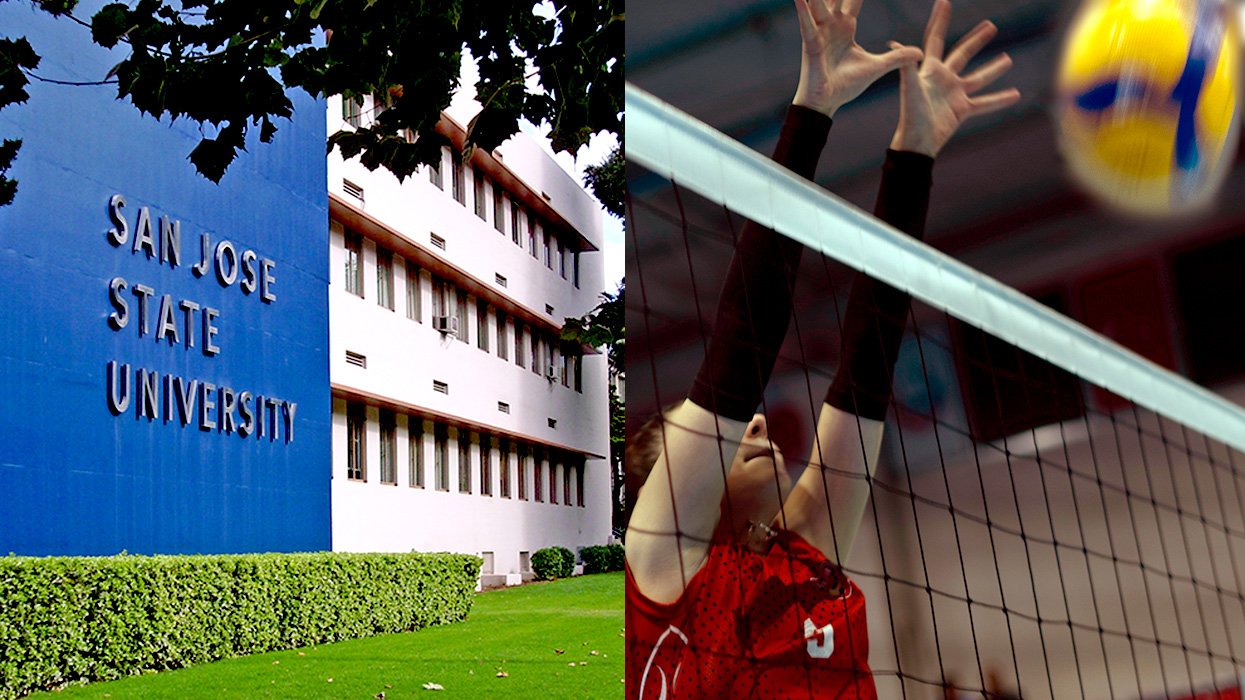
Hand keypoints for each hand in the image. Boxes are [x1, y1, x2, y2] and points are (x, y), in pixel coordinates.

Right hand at [793, 0, 922, 117]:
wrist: (827, 103)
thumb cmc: (846, 86)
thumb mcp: (877, 67)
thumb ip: (897, 58)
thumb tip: (920, 53)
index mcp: (846, 27)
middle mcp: (831, 25)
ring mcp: (819, 32)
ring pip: (819, 3)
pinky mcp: (810, 43)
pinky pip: (806, 23)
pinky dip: (803, 9)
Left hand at [889, 0, 1019, 156]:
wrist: (916, 142)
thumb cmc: (910, 115)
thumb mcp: (909, 87)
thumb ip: (906, 65)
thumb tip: (893, 42)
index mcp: (929, 70)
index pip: (935, 39)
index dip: (940, 21)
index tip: (944, 2)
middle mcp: (943, 79)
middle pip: (962, 54)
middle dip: (976, 40)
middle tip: (991, 25)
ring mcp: (954, 94)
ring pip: (978, 78)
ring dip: (994, 69)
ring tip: (1008, 58)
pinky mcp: (963, 110)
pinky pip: (985, 103)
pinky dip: (999, 99)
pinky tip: (1016, 94)